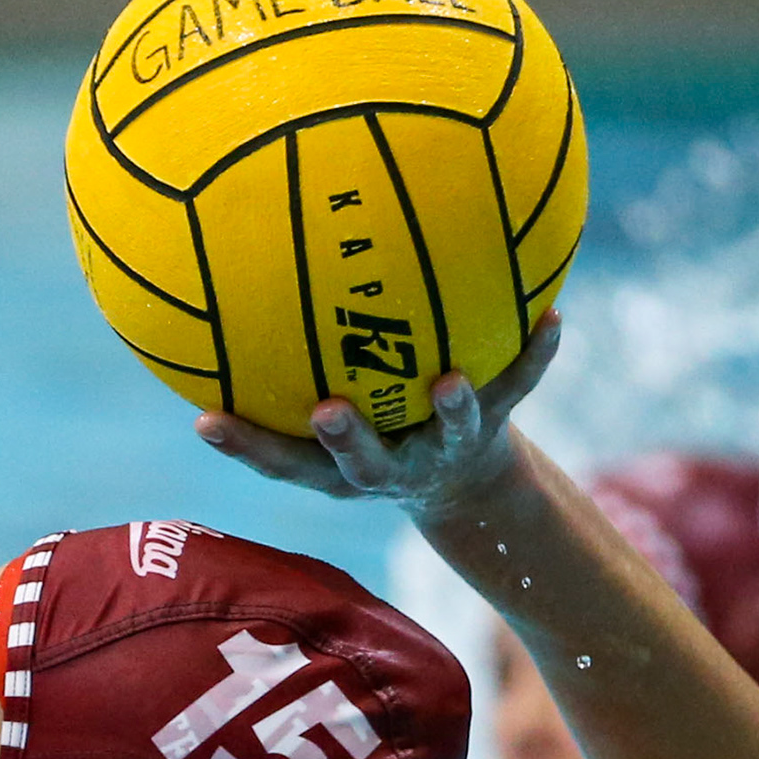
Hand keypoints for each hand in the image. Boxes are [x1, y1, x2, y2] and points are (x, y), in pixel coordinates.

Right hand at [194, 316, 562, 516]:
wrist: (459, 480)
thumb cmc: (371, 428)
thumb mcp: (320, 411)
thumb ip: (274, 373)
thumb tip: (206, 279)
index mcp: (338, 467)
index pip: (280, 461)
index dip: (243, 447)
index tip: (206, 420)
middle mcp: (389, 464)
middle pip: (363, 462)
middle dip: (347, 442)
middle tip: (327, 412)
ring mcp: (444, 445)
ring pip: (449, 432)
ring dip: (450, 411)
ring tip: (449, 381)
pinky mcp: (492, 420)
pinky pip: (517, 384)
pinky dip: (536, 354)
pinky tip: (552, 315)